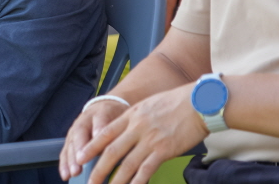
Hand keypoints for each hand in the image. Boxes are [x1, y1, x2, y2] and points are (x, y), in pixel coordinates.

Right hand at [60, 98, 129, 179]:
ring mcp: (75, 128)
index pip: (100, 119)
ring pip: (71, 143)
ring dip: (71, 159)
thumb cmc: (116, 117)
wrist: (105, 107)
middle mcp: (85, 119)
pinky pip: (65, 150)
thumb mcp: (122, 118)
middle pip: (80, 132)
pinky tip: (66, 175)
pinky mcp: (70, 139)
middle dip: (80, 147)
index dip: (98, 129)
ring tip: (73, 172)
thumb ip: (121, 130)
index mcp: (102, 111)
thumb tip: (121, 147)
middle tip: (80, 160)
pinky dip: (64, 163)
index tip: (97, 138)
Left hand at [68, 85, 207, 183]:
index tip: (80, 157)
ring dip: (114, 180)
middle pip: (112, 151)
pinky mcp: (164, 151)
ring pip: (127, 164)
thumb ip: (134, 118)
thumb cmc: (175, 103)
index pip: (105, 133)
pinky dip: (137, 182)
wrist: (198, 103)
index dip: (91, 147)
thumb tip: (124, 130)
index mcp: (131, 115)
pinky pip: (146, 170)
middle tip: (89, 182)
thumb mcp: (148, 105)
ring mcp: (150, 140)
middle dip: (98, 169)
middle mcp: (137, 128)